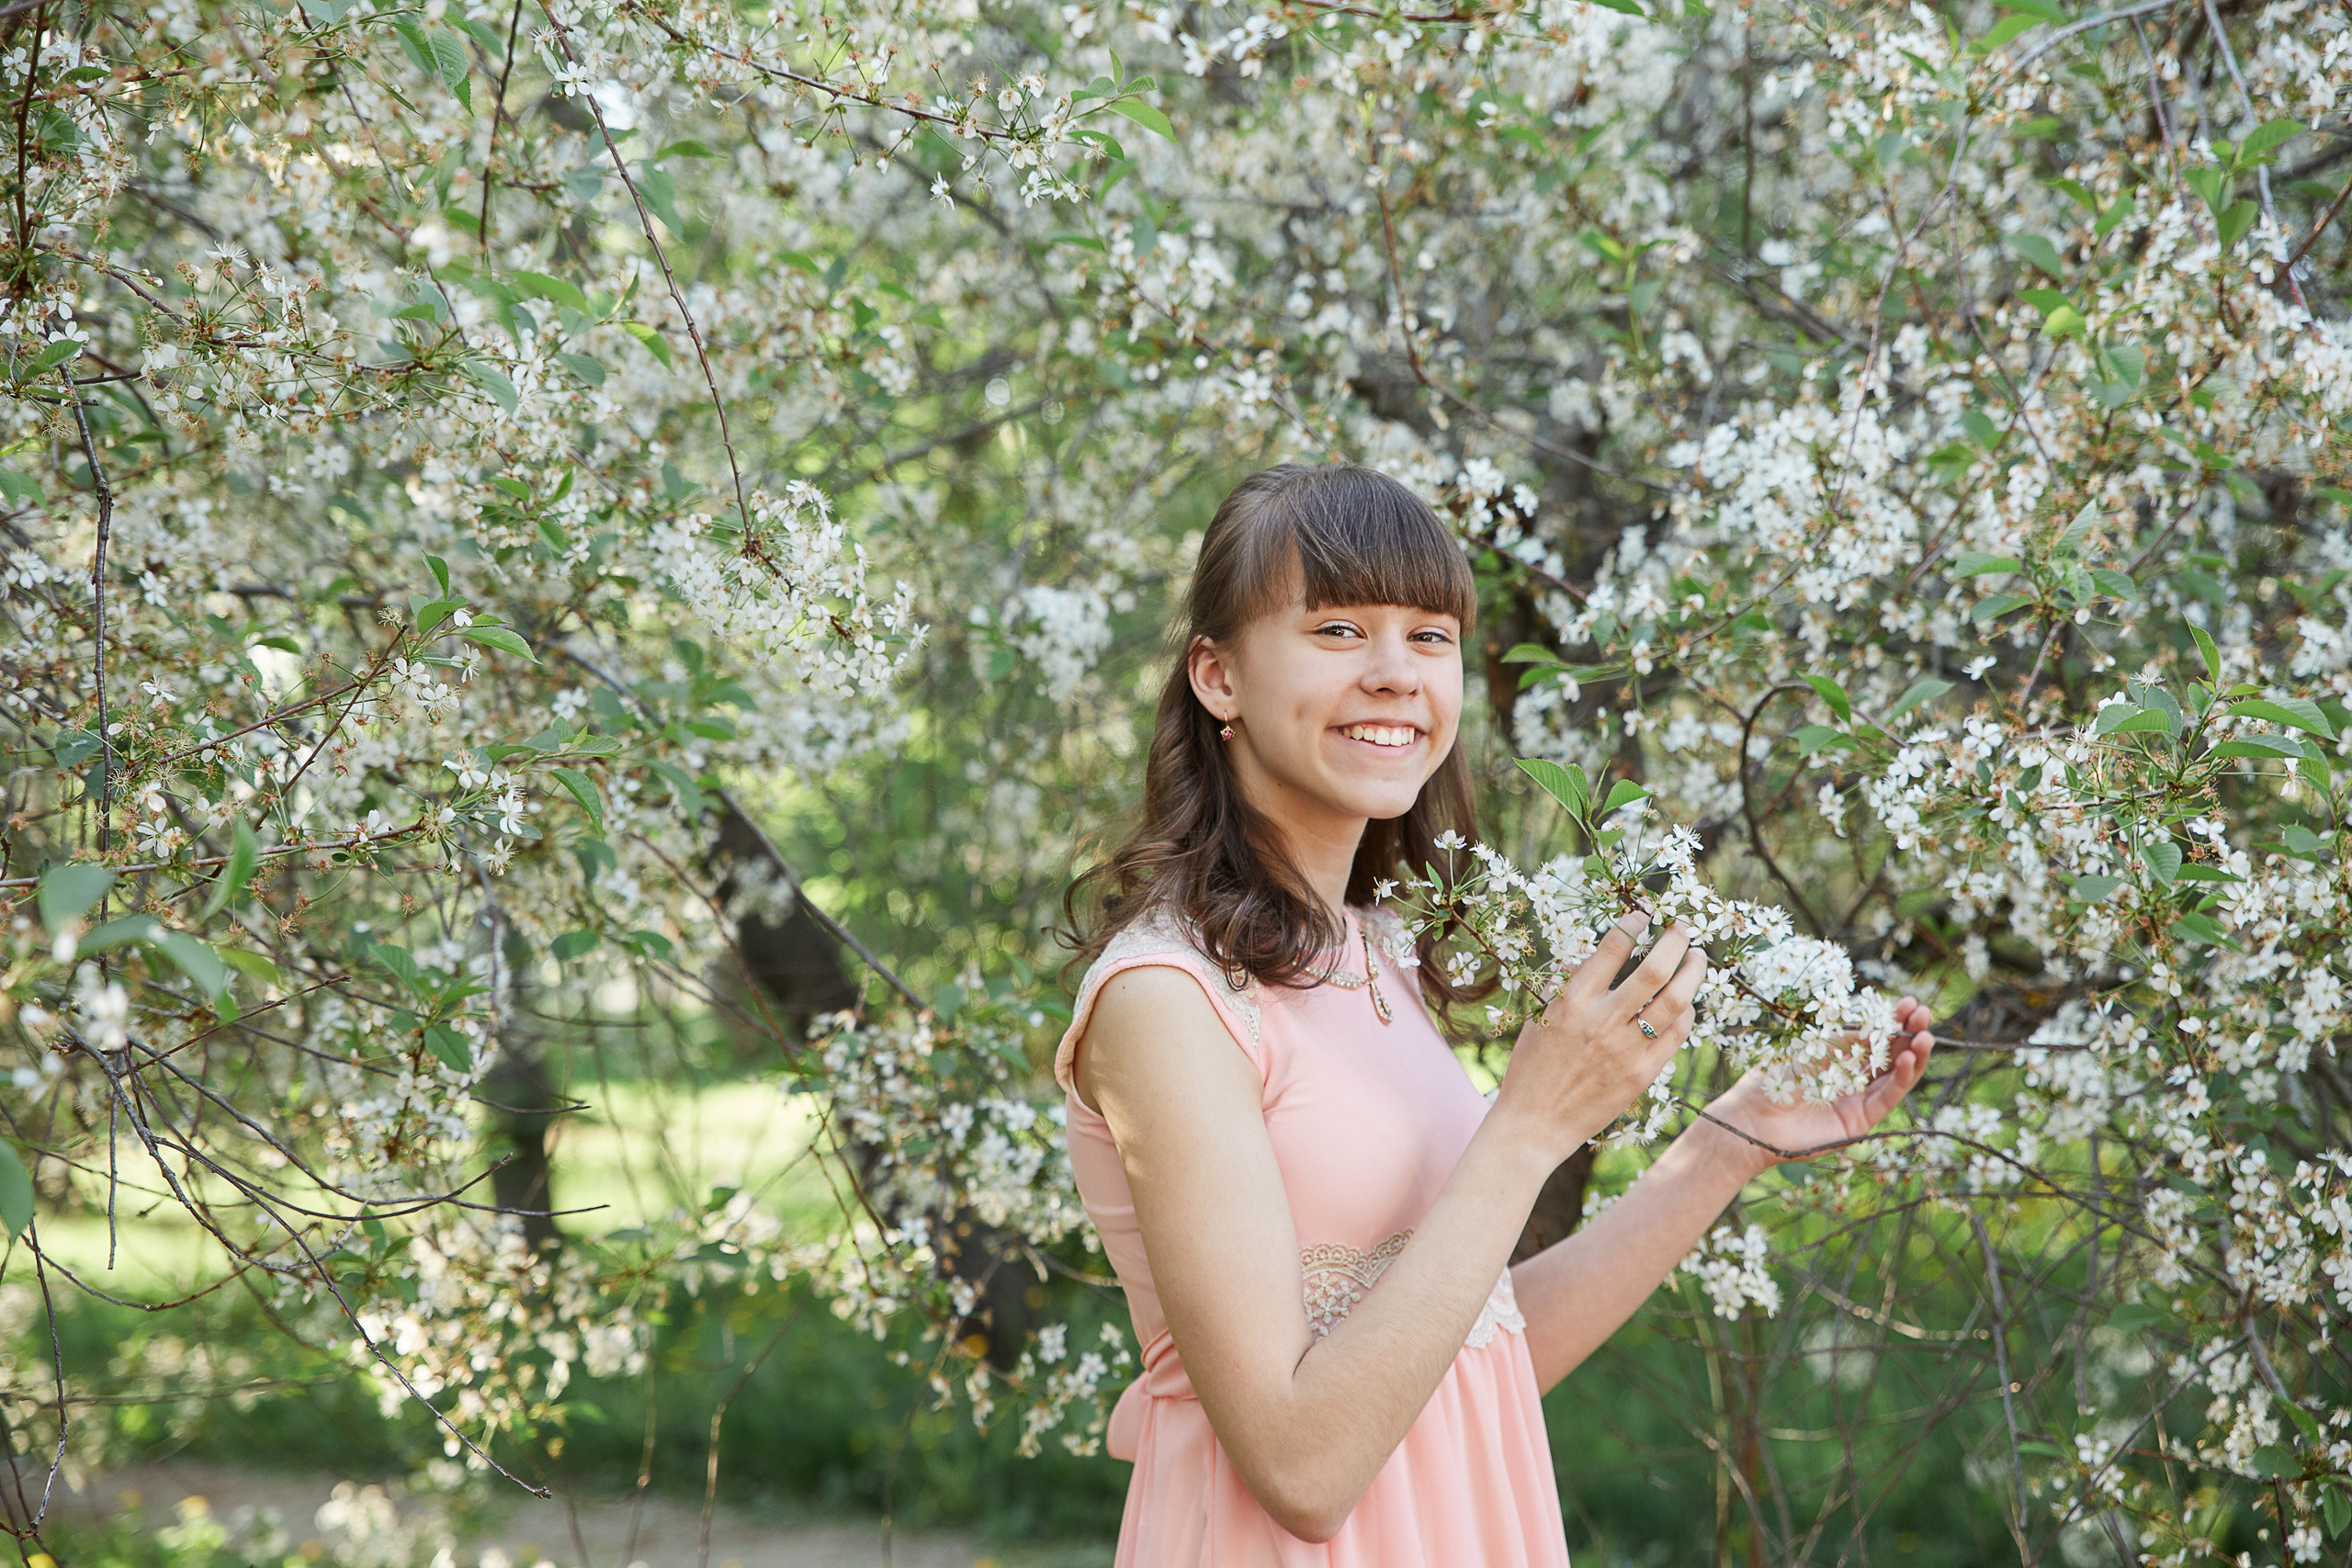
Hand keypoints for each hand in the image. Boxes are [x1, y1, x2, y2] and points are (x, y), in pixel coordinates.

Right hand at [1494, 911, 1709, 1164]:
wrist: (1533, 1126)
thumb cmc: (1530, 1069)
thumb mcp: (1539, 1019)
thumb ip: (1568, 988)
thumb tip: (1593, 957)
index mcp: (1570, 1003)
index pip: (1611, 949)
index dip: (1633, 924)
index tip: (1644, 914)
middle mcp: (1601, 1022)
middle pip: (1653, 971)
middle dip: (1675, 942)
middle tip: (1684, 928)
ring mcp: (1624, 1050)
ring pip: (1674, 1002)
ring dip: (1692, 974)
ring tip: (1698, 958)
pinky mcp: (1641, 1075)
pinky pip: (1676, 1036)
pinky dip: (1687, 1014)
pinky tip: (1688, 1003)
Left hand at [1698, 997, 1936, 1178]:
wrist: (1753, 1117)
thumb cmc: (1773, 1077)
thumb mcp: (1811, 1047)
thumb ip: (1846, 1038)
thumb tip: (1879, 1022)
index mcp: (1838, 1056)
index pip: (1874, 1037)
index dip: (1893, 1021)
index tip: (1910, 1003)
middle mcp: (1852, 1078)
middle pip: (1890, 1054)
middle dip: (1909, 1033)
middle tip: (1925, 1014)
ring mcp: (1858, 1100)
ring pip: (1895, 1076)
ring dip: (1913, 1055)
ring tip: (1925, 1035)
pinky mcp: (1860, 1122)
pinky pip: (1887, 1097)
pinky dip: (1900, 1077)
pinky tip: (1908, 1058)